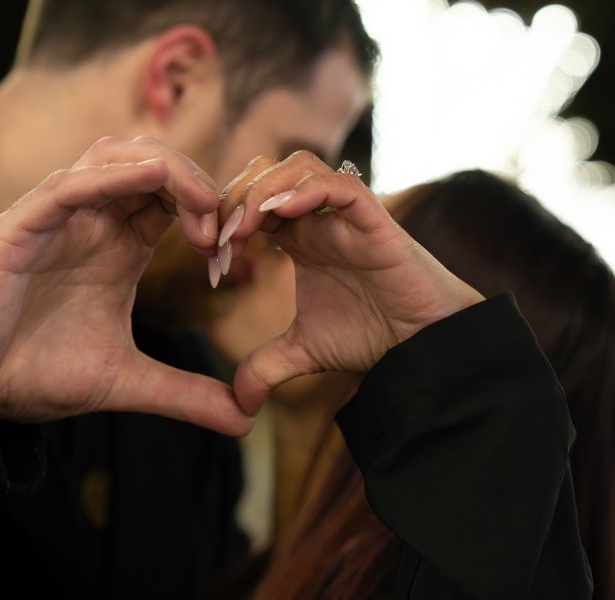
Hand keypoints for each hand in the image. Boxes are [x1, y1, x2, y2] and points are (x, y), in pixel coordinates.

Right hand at [0, 136, 251, 435]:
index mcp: (118, 247)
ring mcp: (55, 220)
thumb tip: (244, 420)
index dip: (209, 211)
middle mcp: (90, 224)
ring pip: (111, 157)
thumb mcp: (126, 382)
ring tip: (200, 203)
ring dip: (163, 169)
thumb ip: (185, 395)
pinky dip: (109, 176)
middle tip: (223, 224)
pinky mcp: (19, 227)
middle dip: (195, 182)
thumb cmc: (35, 373)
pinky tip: (150, 177)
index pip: (172, 200)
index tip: (232, 251)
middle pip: (150, 164)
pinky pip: (68, 185)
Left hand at [218, 152, 483, 414]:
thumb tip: (239, 404)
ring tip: (245, 230)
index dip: (222, 225)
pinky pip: (340, 184)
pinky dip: (308, 190)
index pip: (248, 205)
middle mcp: (318, 218)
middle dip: (233, 202)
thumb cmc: (371, 336)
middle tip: (218, 245)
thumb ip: (265, 367)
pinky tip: (281, 214)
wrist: (422, 345)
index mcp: (297, 238)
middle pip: (264, 175)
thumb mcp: (302, 352)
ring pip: (298, 167)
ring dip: (262, 191)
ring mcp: (345, 215)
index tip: (211, 266)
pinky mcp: (374, 220)